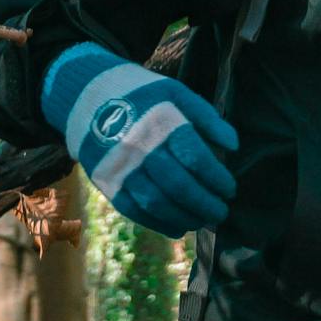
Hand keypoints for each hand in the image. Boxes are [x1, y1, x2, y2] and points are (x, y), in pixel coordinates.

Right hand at [41, 43, 236, 238]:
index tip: (230, 189)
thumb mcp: (177, 92)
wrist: (88, 96)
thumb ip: (207, 117)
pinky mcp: (106, 181)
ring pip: (156, 203)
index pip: (195, 157)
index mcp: (161, 122)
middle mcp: (139, 146)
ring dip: (184, 217)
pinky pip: (133, 210)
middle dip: (205, 204)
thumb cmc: (142, 95)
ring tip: (203, 221)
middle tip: (222, 212)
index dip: (217, 178)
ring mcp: (120, 167)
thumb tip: (233, 146)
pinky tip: (178, 227)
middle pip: (178, 185)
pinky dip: (158, 223)